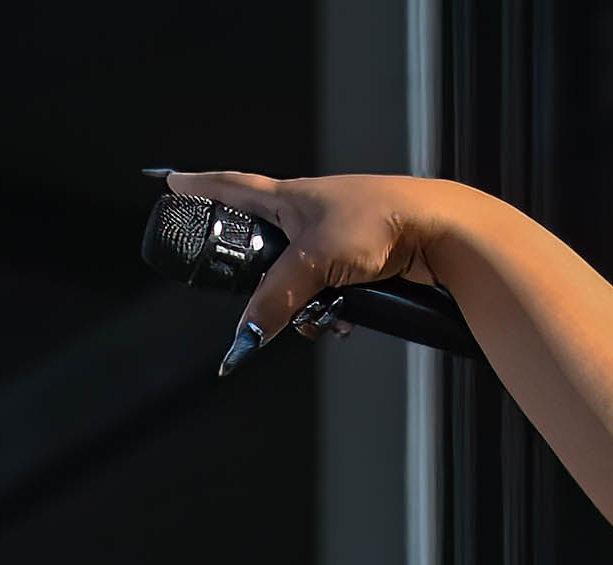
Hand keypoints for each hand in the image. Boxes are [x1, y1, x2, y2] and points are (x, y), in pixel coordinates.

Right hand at [161, 170, 468, 370]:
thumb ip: (277, 299)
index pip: (230, 186)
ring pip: (302, 282)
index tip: (172, 184)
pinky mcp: (365, 262)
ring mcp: (338, 238)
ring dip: (309, 307)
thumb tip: (249, 333)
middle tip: (271, 304)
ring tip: (325, 319)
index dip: (199, 187)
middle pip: (266, 251)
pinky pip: (335, 294)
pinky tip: (349, 321)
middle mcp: (309, 213)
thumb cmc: (378, 222)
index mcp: (287, 197)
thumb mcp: (314, 263)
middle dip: (268, 285)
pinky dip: (337, 311)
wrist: (440, 232)